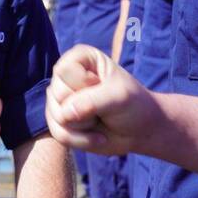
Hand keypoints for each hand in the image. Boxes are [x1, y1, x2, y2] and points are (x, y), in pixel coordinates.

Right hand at [45, 44, 161, 155]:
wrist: (141, 131)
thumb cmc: (134, 105)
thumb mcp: (119, 96)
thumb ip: (92, 101)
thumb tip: (64, 116)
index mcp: (80, 58)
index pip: (64, 70)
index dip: (83, 83)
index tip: (103, 85)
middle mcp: (65, 77)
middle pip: (57, 94)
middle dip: (84, 107)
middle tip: (104, 106)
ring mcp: (60, 100)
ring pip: (57, 116)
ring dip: (83, 126)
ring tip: (100, 120)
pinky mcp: (60, 121)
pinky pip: (58, 134)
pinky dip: (80, 140)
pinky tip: (96, 136)